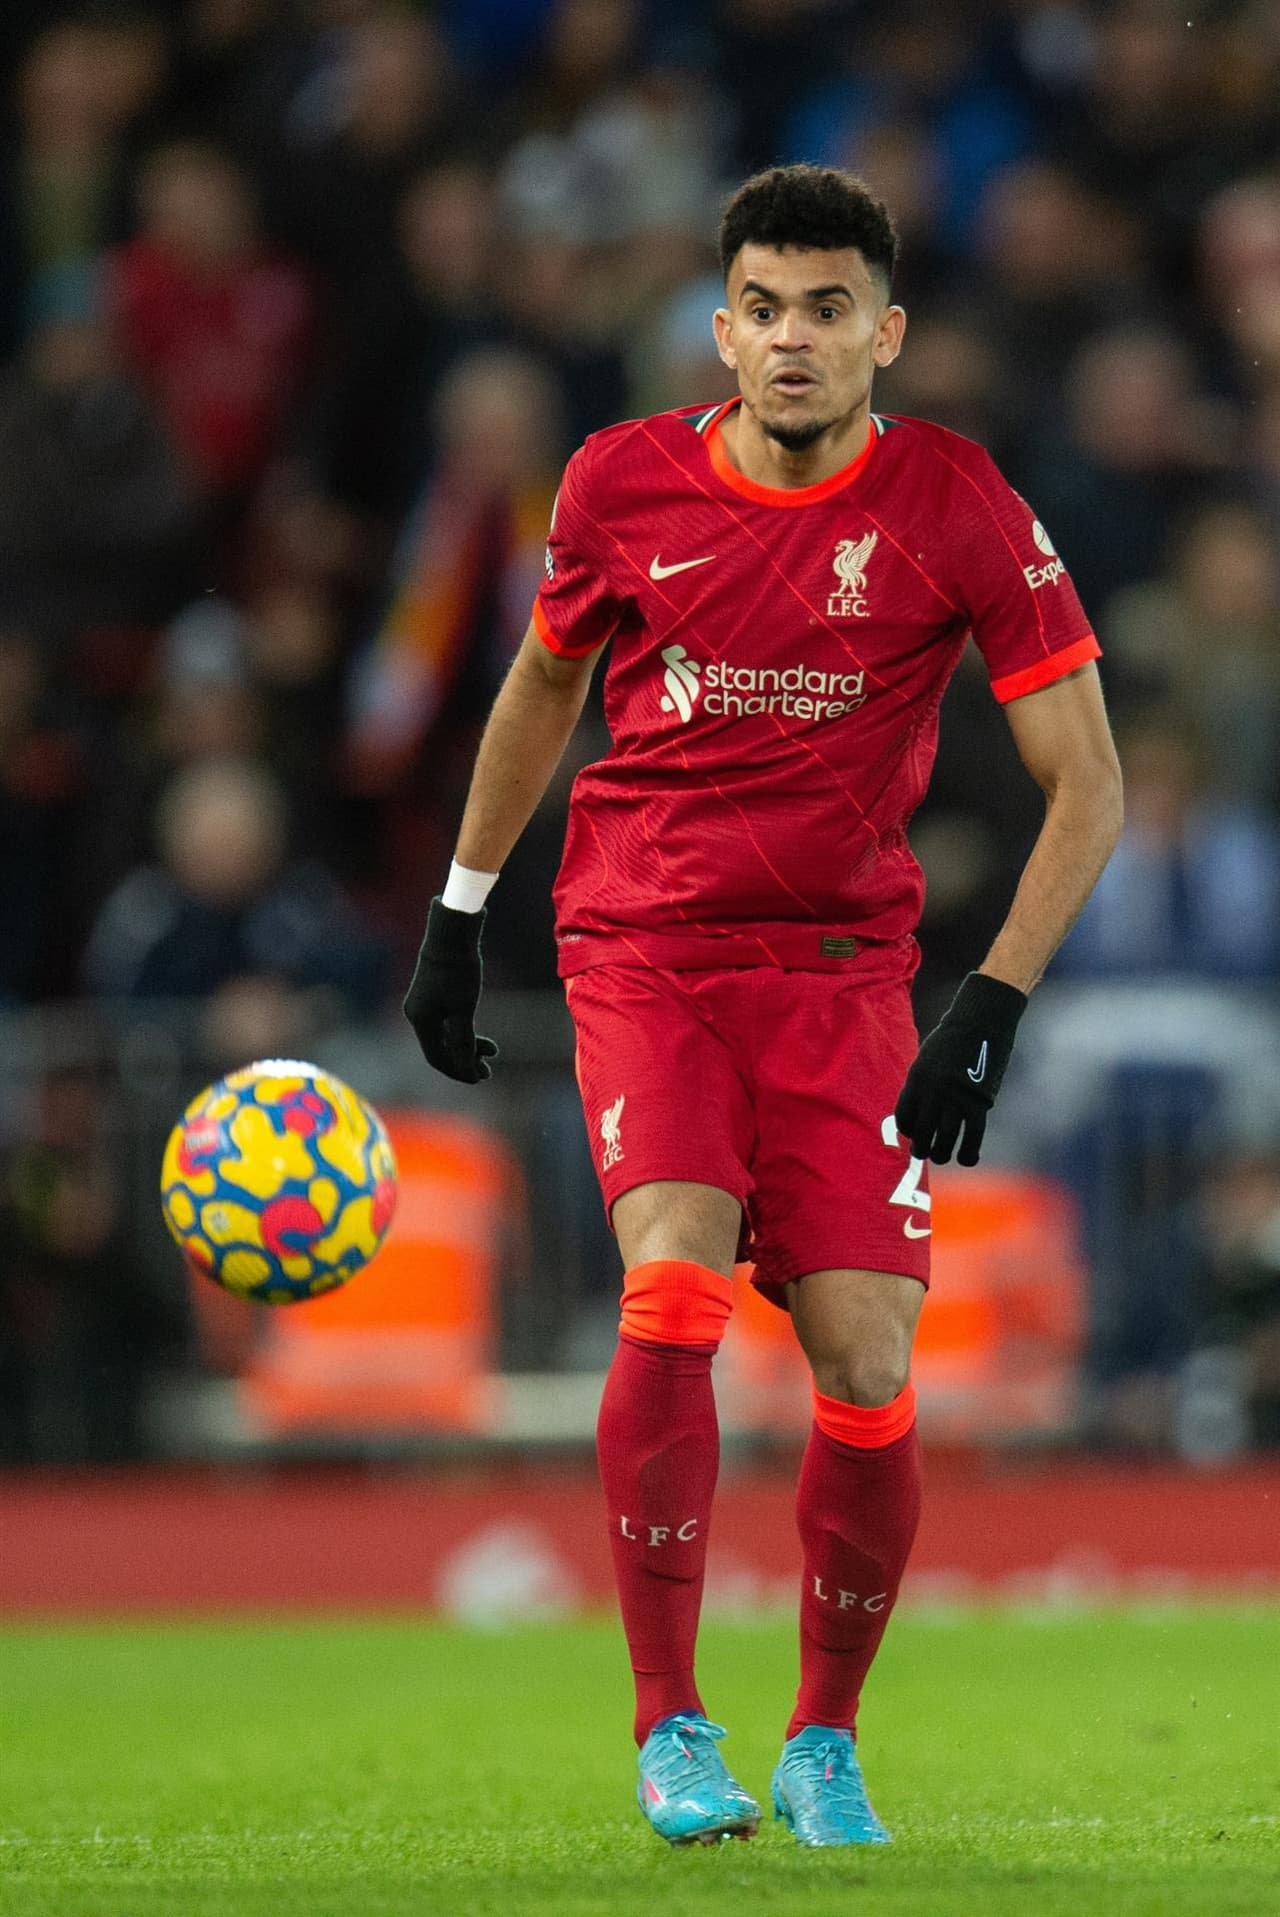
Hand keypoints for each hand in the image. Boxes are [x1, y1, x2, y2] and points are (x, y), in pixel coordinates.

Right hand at [403, 899, 498, 1082]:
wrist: (451, 935)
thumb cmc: (458, 971)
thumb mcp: (464, 1010)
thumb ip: (464, 1041)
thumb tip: (467, 1070)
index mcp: (420, 1020)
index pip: (437, 1058)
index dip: (459, 1071)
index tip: (480, 1077)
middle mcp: (417, 1015)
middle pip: (441, 1049)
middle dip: (465, 1061)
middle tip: (489, 1070)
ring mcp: (423, 1005)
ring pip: (445, 1036)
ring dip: (467, 1046)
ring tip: (492, 1050)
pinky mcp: (431, 995)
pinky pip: (445, 1023)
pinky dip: (462, 1031)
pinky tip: (479, 1035)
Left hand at [894, 971, 1025, 1165]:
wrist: (980, 1024)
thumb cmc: (952, 1040)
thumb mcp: (926, 1060)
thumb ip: (922, 1086)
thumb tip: (920, 1113)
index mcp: (916, 1081)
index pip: (903, 1118)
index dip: (907, 1131)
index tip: (913, 1133)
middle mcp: (933, 1093)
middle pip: (922, 1134)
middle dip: (921, 1149)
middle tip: (924, 1152)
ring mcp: (956, 1100)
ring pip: (945, 1141)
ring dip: (941, 1154)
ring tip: (941, 1156)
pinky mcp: (979, 1104)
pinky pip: (972, 1138)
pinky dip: (968, 1153)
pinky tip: (967, 1159)